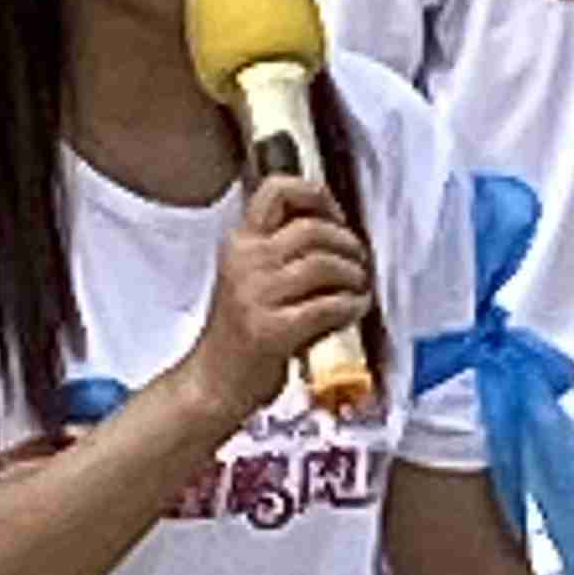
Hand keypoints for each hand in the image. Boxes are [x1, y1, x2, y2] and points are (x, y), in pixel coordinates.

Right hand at [184, 172, 372, 426]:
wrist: (214, 382)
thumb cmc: (241, 333)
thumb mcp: (251, 277)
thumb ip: (282, 252)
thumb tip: (337, 233)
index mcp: (240, 243)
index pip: (276, 191)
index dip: (316, 195)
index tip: (337, 217)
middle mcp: (245, 263)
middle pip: (312, 229)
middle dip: (348, 244)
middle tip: (359, 262)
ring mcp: (256, 296)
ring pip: (323, 265)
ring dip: (353, 275)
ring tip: (359, 287)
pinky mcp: (272, 330)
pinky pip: (327, 306)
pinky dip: (351, 305)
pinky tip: (355, 309)